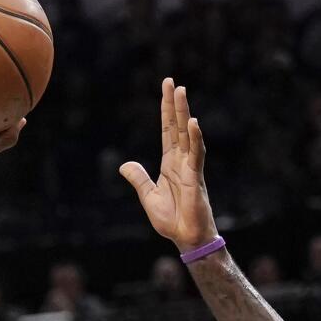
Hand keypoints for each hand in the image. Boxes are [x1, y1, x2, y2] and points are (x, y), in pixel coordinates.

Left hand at [120, 78, 218, 251]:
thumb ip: (138, 179)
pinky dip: (195, 139)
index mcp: (170, 163)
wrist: (186, 238)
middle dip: (174, 104)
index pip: (168, 131)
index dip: (166, 111)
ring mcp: (190, 168)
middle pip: (178, 127)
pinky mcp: (196, 179)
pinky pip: (196, 155)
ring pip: (188, 135)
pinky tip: (193, 123)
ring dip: (184, 113)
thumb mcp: (148, 196)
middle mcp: (182, 161)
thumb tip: (124, 165)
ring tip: (181, 92)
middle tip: (172, 82)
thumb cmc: (172, 220)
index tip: (166, 90)